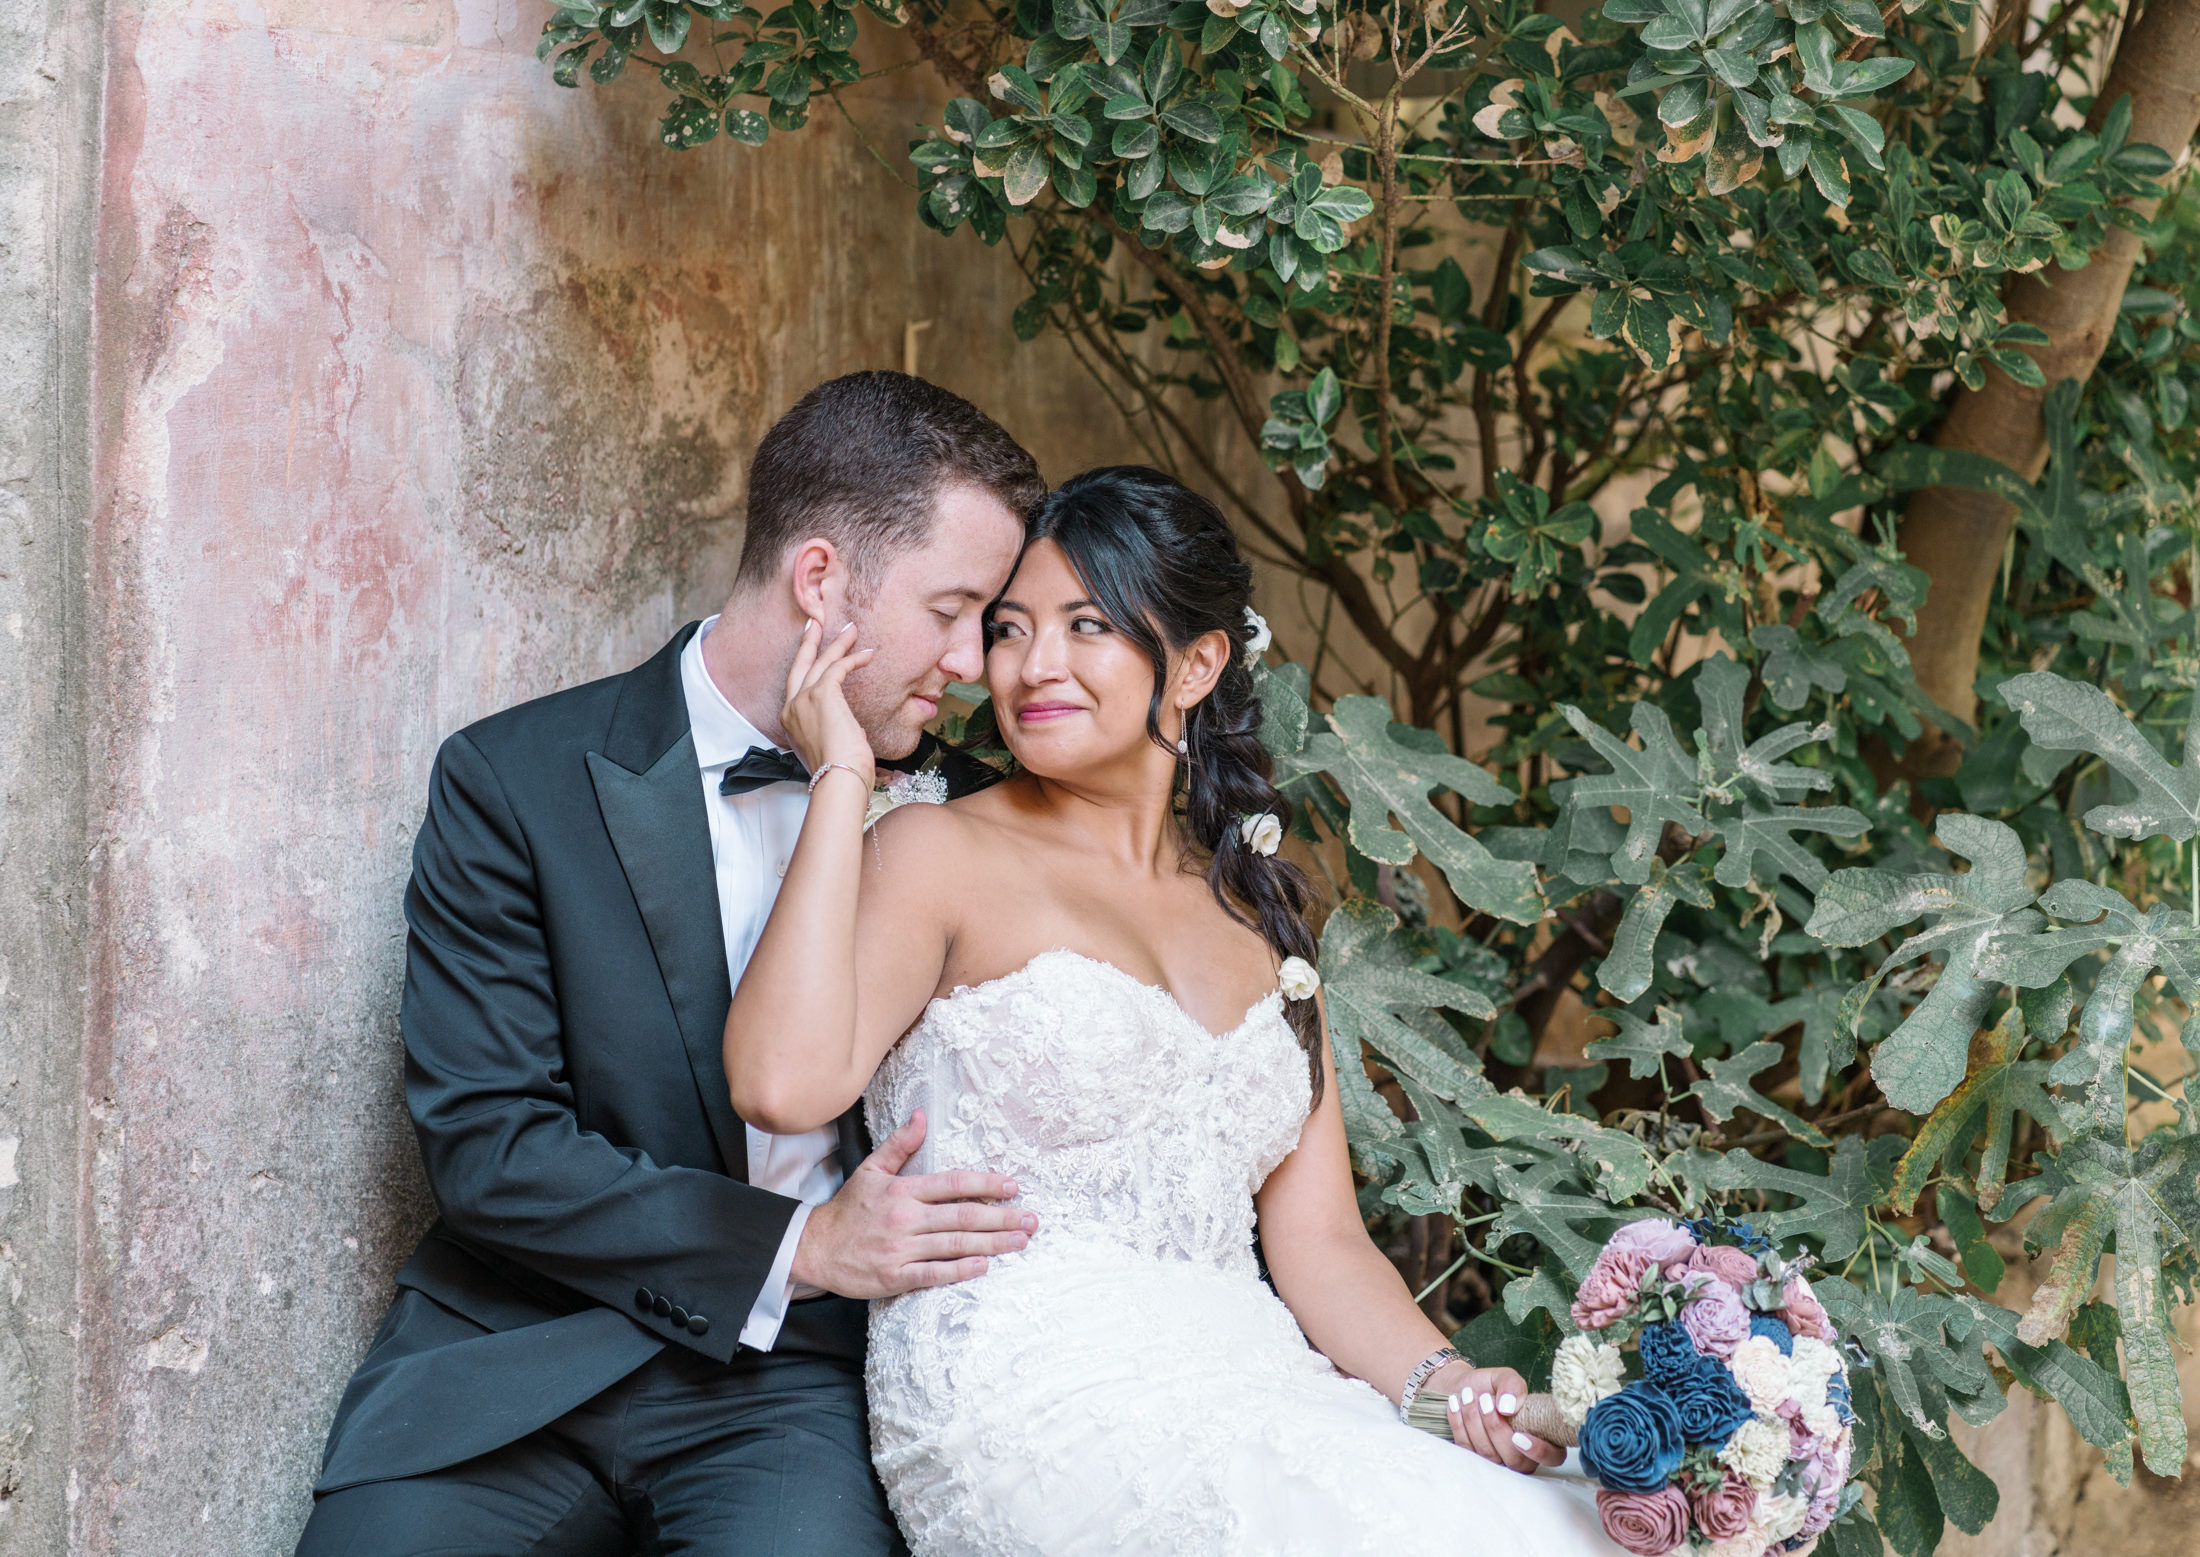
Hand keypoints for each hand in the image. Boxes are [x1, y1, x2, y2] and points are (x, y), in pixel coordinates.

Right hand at [781, 618, 876, 789]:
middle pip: (800, 666)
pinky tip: (867, 654)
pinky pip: (838, 668)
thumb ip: (837, 734)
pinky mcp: (822, 694)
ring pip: (821, 662)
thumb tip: (852, 730)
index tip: (812, 655)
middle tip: (815, 623)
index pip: (797, 688)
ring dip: (838, 644)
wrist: (838, 780)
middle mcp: (792, 708)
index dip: (805, 668)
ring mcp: (804, 699)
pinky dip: (853, 659)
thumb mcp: (832, 750)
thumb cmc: (839, 773)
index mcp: (791, 723)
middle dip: (809, 643)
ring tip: (851, 629)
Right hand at [790, 1110, 1037, 1298]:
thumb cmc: (848, 1209)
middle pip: (963, 1217)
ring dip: (992, 1243)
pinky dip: (960, 1271)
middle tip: (1031, 1220)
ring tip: (1020, 1241)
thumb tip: (922, 1116)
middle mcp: (906, 1219)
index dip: (986, 1184)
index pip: (953, 1184)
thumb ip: (900, 1144)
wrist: (814, 1248)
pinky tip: (985, 1266)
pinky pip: (934, 1273)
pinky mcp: (895, 1276)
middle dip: (1002, 1218)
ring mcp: (901, 1249)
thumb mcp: (871, 1170)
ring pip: (955, 1245)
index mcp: (903, 1191)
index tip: (1013, 1187)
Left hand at [1433, 1363, 1564, 1474]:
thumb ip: (1513, 1386)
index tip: (1518, 1435)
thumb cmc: (1489, 1385)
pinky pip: (1467, 1450)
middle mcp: (1521, 1454)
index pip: (1552, 1457)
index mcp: (1540, 1435)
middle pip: (1515, 1460)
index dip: (1539, 1452)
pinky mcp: (1473, 1458)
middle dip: (1496, 1429)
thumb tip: (1508, 1408)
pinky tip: (1455, 1404)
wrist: (1460, 1387)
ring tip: (1468, 1395)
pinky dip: (1459, 1425)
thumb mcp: (1505, 1377)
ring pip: (1489, 1455)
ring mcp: (1496, 1460)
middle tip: (1485, 1400)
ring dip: (1475, 1422)